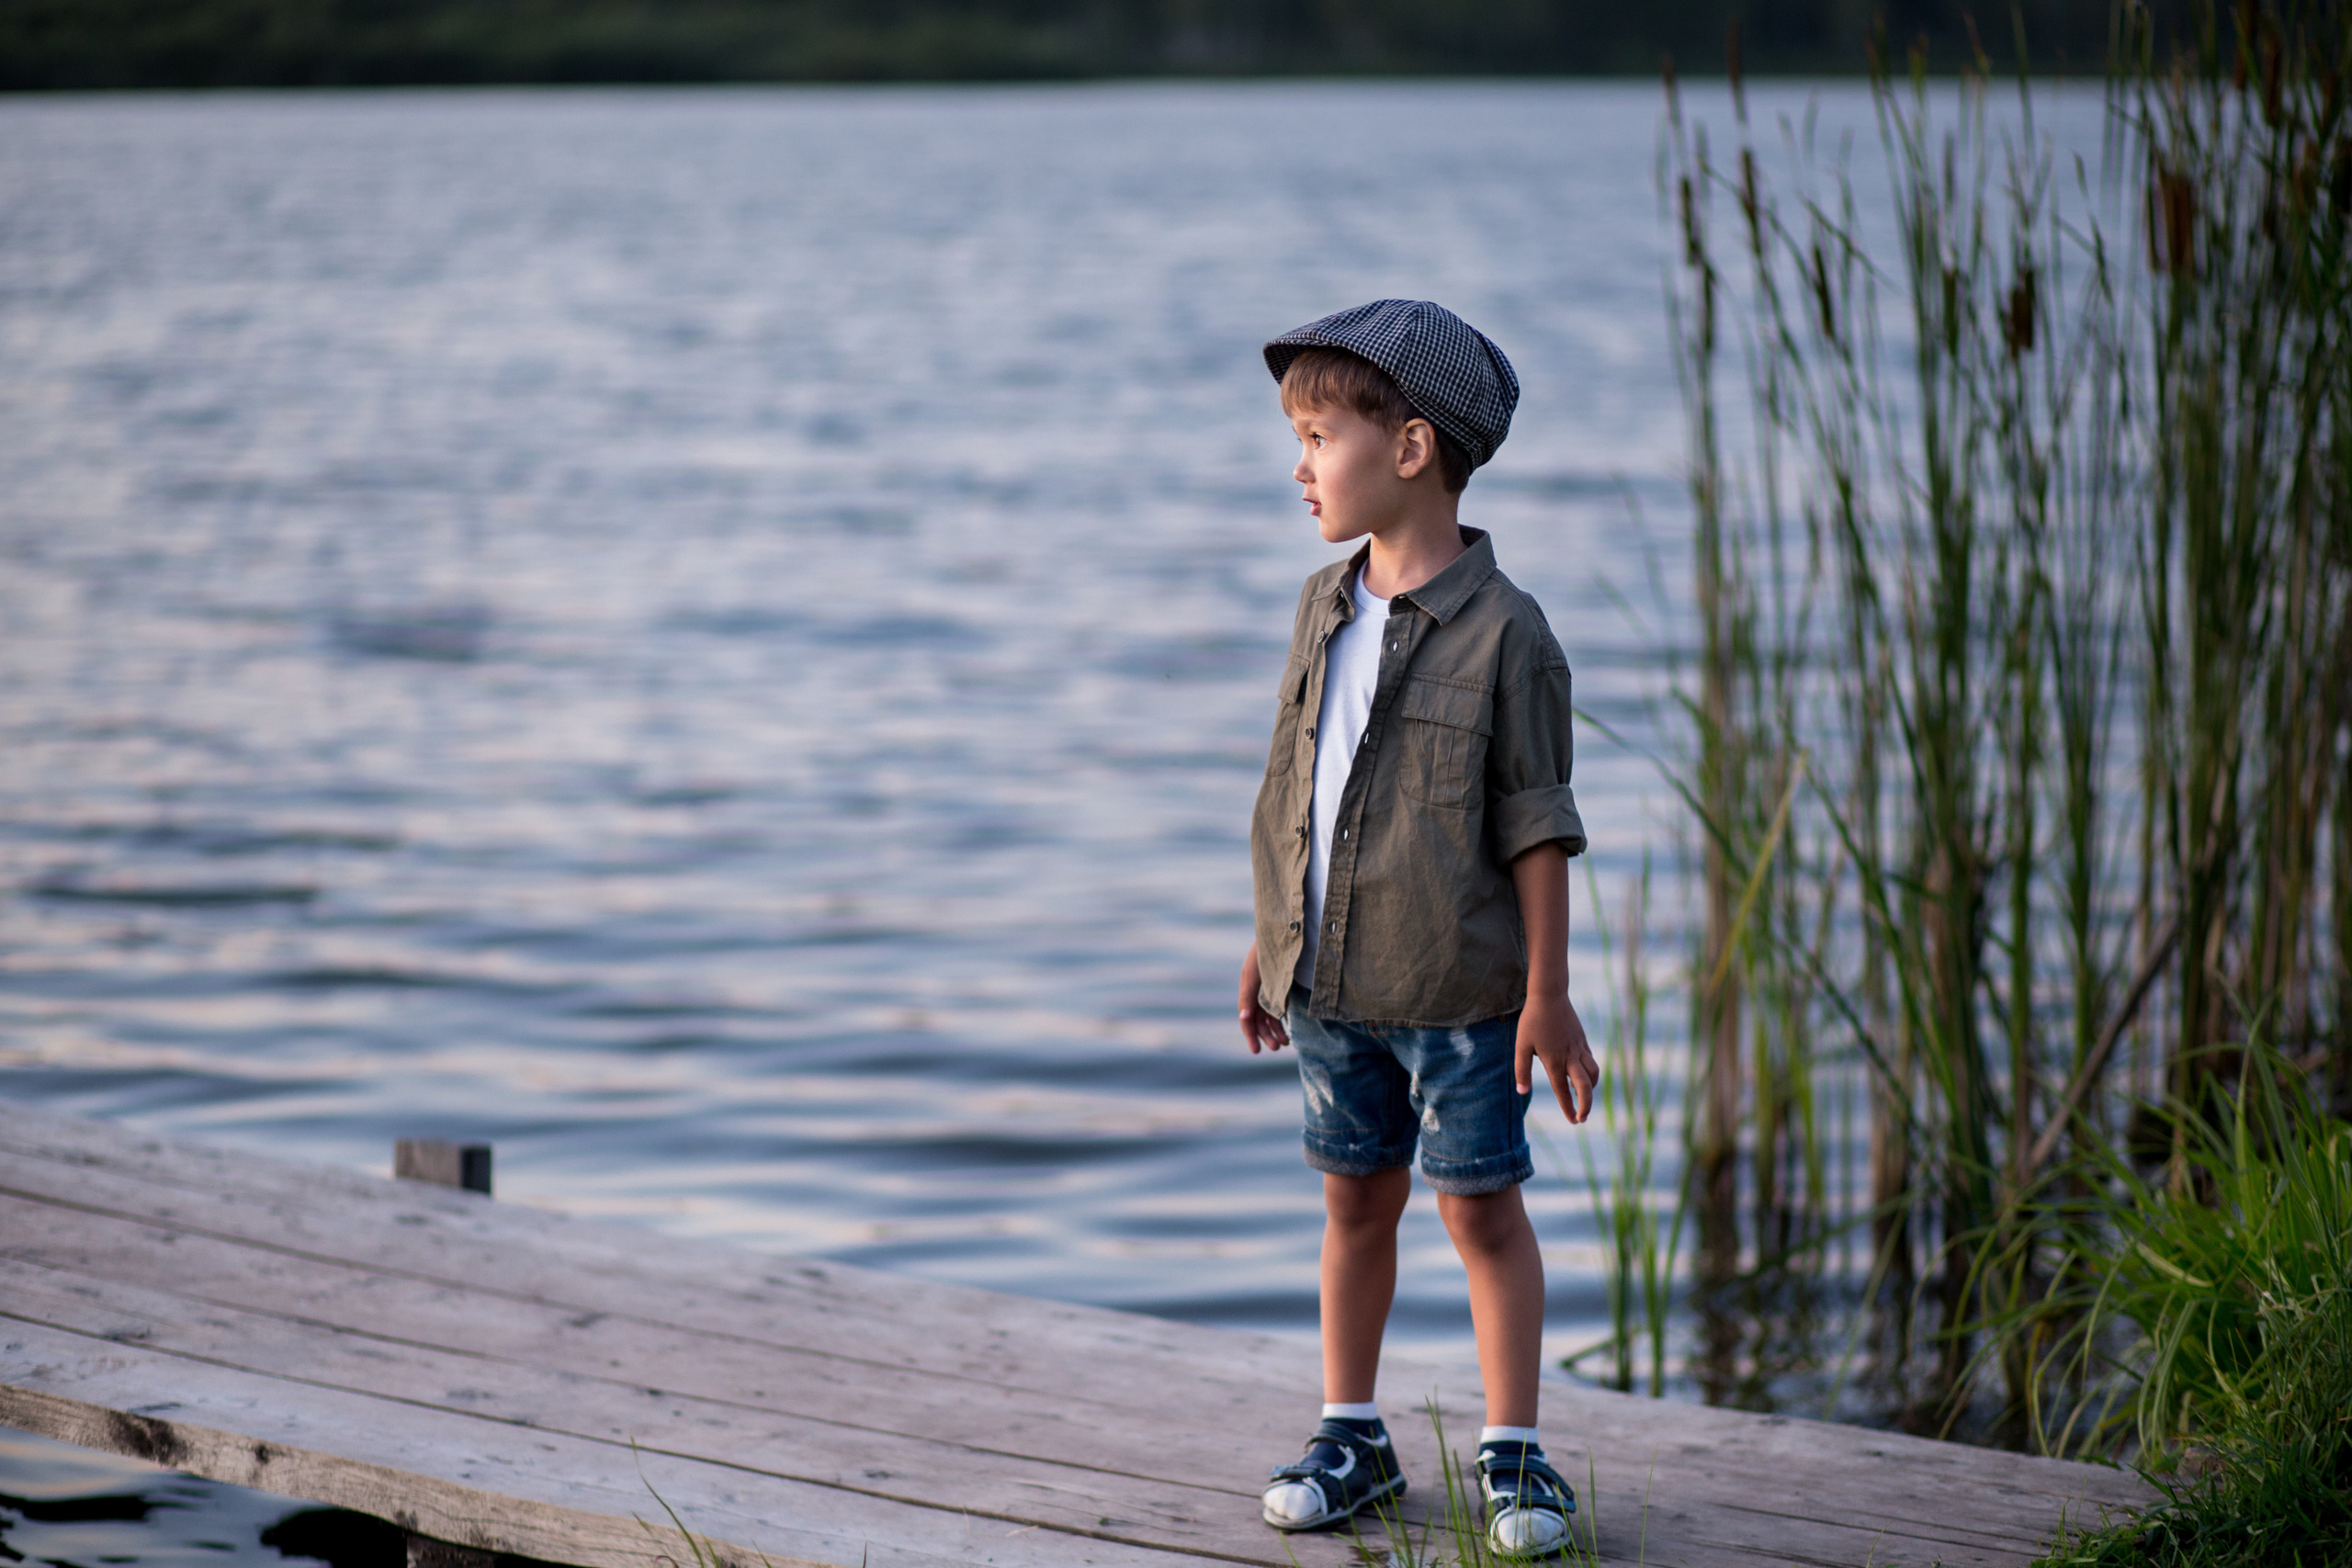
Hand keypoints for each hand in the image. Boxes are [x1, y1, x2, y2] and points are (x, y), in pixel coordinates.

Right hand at [1238, 944, 1289, 1053]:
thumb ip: (1249, 995)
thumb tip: (1244, 1018)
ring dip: (1275, 1030)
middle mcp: (1257, 988)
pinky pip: (1279, 1007)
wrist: (1285, 929)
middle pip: (1258, 1019)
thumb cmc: (1268, 950)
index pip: (1247, 1017)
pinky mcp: (1281, 984)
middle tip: (1277, 1048)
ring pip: (1270, 1015)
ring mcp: (1269, 987)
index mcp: (1248, 986)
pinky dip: (1282, 1019)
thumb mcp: (1256, 973)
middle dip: (1266, 1035)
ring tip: (1286, 1043)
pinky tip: (1288, 1028)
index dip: (1250, 1034)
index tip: (1257, 1051)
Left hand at [1515, 990, 1597, 1123]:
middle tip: (1582, 1118)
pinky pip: (1591, 1061)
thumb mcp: (1521, 1046)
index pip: (1563, 1090)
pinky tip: (1581, 1075)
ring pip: (1593, 1073)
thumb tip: (1522, 1092)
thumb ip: (1521, 1070)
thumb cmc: (1532, 1021)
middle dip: (1586, 1105)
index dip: (1568, 1108)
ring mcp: (1579, 1048)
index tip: (1572, 1121)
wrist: (1549, 995)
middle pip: (1586, 1086)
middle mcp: (1569, 1057)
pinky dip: (1590, 1073)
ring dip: (1590, 1088)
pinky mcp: (1582, 1040)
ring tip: (1581, 1095)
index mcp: (1553, 1061)